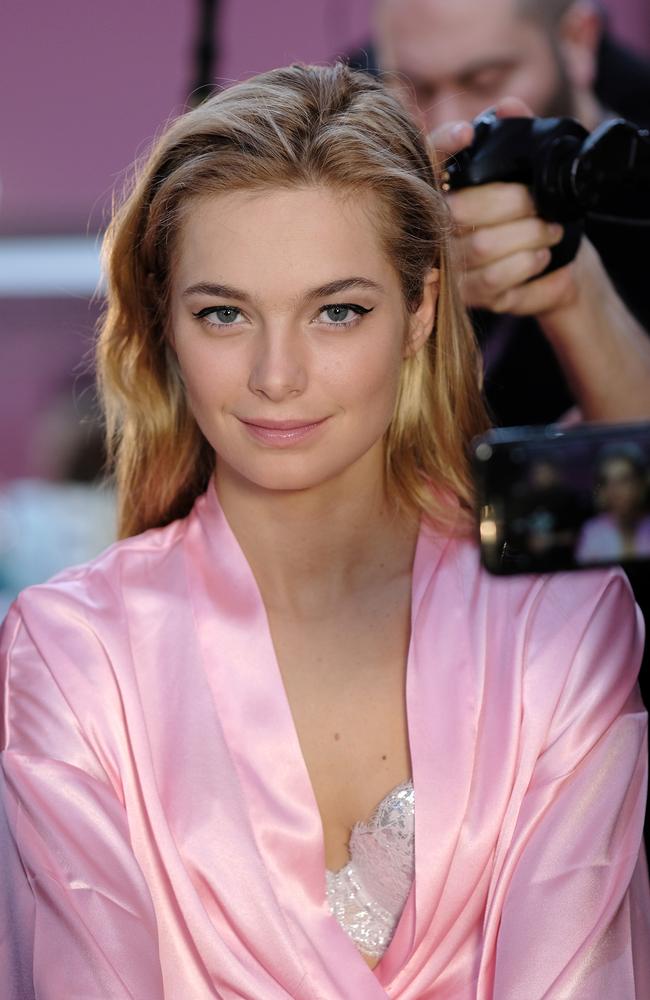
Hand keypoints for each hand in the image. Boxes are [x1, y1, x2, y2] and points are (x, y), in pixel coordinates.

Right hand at [429, 98, 577, 316]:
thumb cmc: (524, 213)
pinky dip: (526, 266)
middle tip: (543, 204)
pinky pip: (494, 281)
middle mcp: (433, 226)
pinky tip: (542, 256)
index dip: (442, 145)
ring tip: (552, 230)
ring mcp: (446, 266)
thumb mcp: (522, 171)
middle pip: (463, 209)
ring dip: (528, 236)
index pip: (427, 160)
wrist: (548, 268)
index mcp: (441, 188)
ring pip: (483, 247)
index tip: (468, 132)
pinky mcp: (465, 296)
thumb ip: (514, 136)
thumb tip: (509, 106)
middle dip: (514, 202)